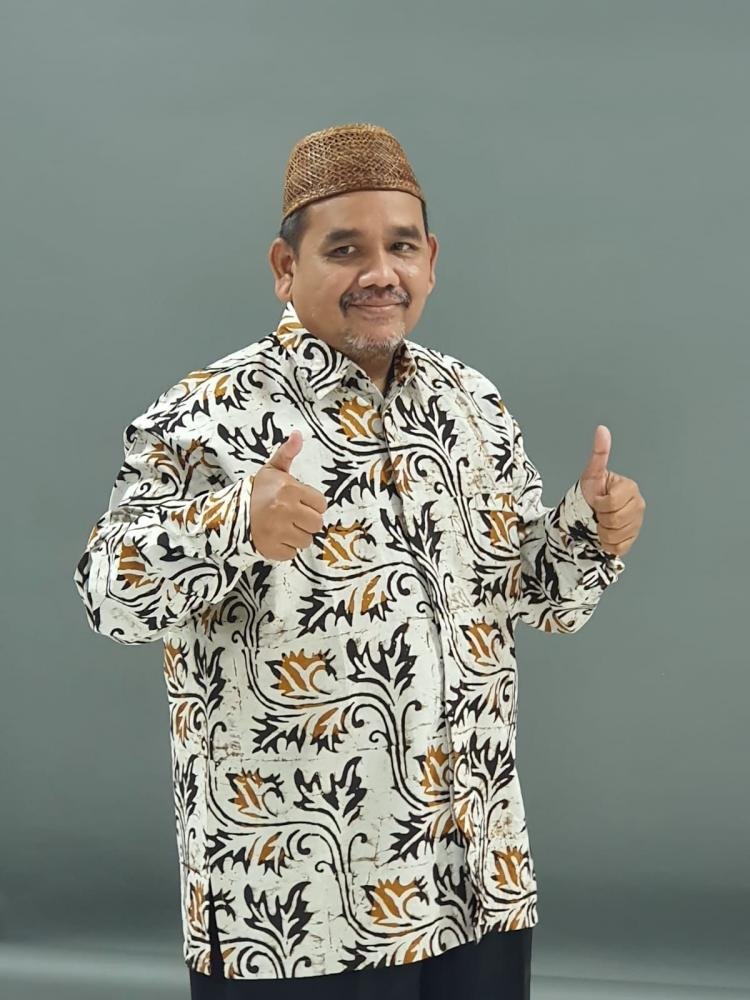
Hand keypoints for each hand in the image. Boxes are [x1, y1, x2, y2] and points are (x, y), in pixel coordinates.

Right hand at [249, 430, 327, 560]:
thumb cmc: (256, 492)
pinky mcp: (272, 549)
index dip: (311, 504)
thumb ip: (288, 453)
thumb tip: (298, 434)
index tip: (299, 503)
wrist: (228, 513)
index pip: (321, 504)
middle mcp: (285, 510)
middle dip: (306, 521)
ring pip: (306, 540)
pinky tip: (275, 538)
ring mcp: (279, 531)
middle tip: (291, 516)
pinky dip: (285, 548)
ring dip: (297, 536)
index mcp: (289, 489)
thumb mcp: (272, 470)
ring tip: (283, 527)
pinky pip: (292, 553)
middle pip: (317, 524)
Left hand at [579, 425, 645, 557]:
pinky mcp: (632, 539)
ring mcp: (637, 523)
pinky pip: (618, 547)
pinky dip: (607, 543)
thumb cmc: (589, 493)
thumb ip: (599, 453)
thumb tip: (602, 429)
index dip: (599, 503)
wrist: (586, 514)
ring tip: (601, 522)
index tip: (596, 498)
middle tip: (597, 512)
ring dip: (602, 531)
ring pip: (616, 535)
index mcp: (630, 488)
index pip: (612, 502)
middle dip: (600, 518)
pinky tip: (606, 534)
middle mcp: (638, 505)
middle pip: (615, 520)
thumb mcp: (591, 474)